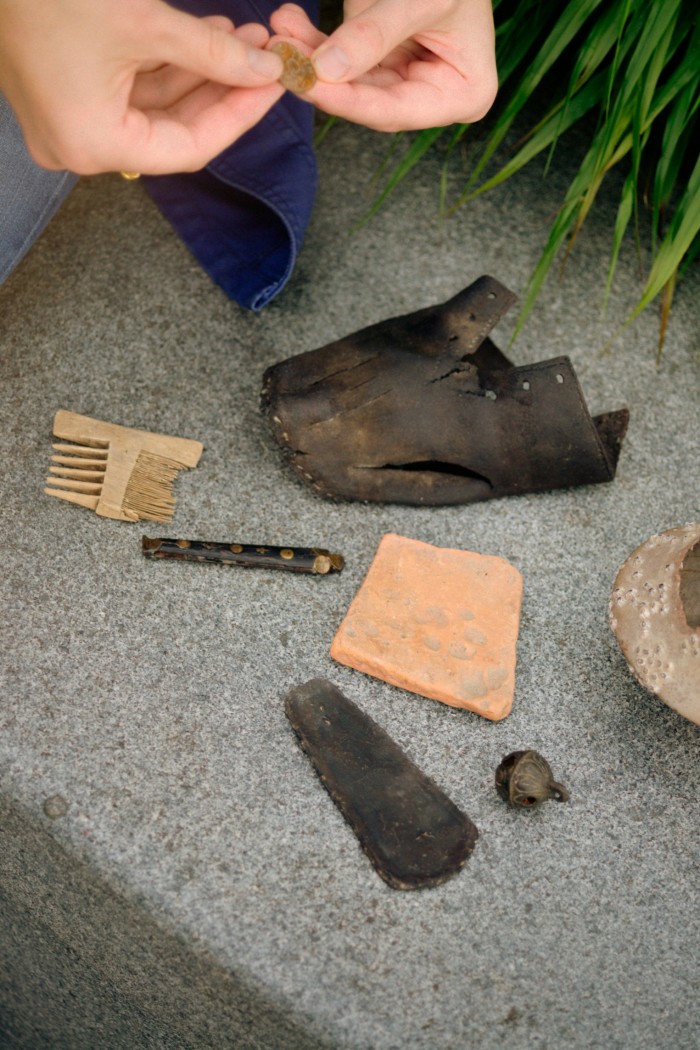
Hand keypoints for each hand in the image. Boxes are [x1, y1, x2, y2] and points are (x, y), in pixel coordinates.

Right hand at [0, 0, 284, 174]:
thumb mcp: (145, 22)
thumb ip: (212, 53)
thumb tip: (265, 69)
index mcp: (93, 144)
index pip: (190, 148)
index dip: (240, 116)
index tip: (277, 85)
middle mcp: (79, 146)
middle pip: (175, 129)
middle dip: (223, 90)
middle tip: (266, 60)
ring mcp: (70, 122)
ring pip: (156, 106)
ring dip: (202, 72)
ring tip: (246, 39)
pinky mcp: (67, 94)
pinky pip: (131, 89)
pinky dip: (169, 64)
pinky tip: (209, 37)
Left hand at [270, 0, 496, 131]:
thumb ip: (375, 35)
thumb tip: (326, 69)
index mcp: (464, 95)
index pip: (396, 110)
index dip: (350, 102)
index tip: (312, 85)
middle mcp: (434, 97)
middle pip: (368, 101)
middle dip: (322, 79)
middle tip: (283, 59)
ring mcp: (406, 82)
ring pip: (349, 82)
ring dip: (309, 58)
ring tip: (280, 35)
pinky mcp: (382, 63)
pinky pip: (342, 60)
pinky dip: (312, 42)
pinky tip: (288, 26)